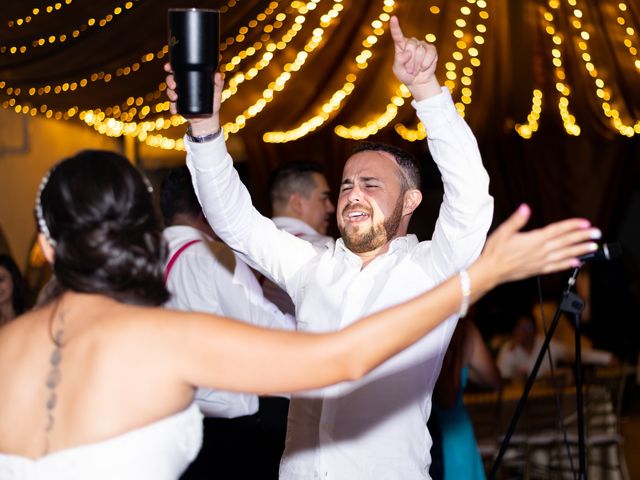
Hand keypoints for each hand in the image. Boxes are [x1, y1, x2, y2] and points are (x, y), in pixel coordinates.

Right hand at [164, 63, 222, 135]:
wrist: (209, 119)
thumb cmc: (213, 103)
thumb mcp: (216, 92)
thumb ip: (218, 83)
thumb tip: (219, 75)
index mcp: (190, 79)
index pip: (179, 70)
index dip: (171, 67)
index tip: (168, 67)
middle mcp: (183, 86)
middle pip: (171, 80)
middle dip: (169, 81)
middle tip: (173, 86)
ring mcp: (179, 96)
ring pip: (170, 91)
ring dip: (170, 94)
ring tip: (175, 98)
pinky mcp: (178, 106)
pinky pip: (171, 105)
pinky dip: (172, 107)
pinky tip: (175, 110)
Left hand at [389, 16, 439, 100]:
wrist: (418, 81)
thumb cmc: (405, 74)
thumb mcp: (398, 70)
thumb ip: (399, 61)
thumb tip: (408, 53)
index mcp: (401, 45)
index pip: (397, 35)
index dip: (395, 27)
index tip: (393, 18)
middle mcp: (411, 42)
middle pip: (410, 47)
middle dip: (410, 62)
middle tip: (410, 70)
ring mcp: (422, 45)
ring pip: (420, 51)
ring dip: (417, 65)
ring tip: (416, 70)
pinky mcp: (431, 49)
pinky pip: (430, 54)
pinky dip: (426, 64)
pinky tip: (423, 68)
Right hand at [476, 204, 599, 286]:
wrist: (490, 271)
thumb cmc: (495, 251)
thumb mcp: (503, 231)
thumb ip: (516, 220)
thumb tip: (525, 208)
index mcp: (534, 240)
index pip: (557, 230)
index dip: (572, 226)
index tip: (585, 223)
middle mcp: (540, 251)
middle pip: (565, 242)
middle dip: (582, 237)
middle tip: (597, 234)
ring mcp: (540, 262)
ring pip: (565, 255)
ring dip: (580, 250)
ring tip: (593, 247)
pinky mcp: (537, 270)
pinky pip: (556, 267)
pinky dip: (567, 264)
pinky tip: (576, 263)